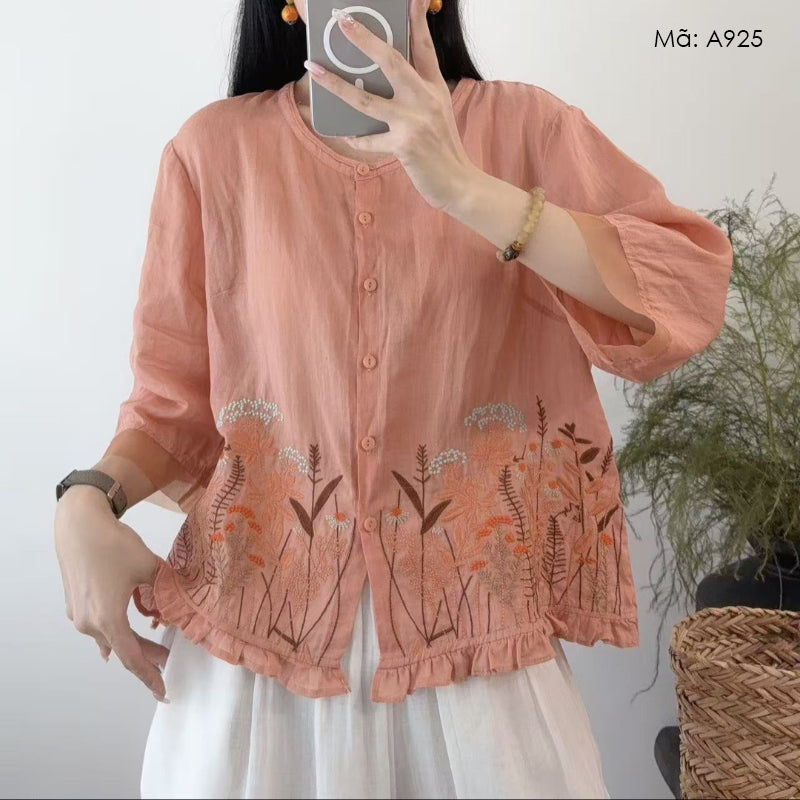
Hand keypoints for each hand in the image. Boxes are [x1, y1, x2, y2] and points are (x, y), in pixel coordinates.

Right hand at [54, 485, 170, 701]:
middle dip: (146, 657)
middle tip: (167, 659)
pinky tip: (122, 634)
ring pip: (111, 637)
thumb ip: (165, 590)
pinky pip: (99, 626)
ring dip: (132, 641)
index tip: (163, 691)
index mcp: (109, 619)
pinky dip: (116, 630)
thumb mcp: (149, 567)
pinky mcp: (75, 605)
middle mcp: (90, 623)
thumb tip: (178, 605)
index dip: (150, 676)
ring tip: (153, 643)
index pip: (132, 658)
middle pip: (123, 649)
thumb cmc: (114, 544)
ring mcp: (79, 615)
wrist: (80, 525)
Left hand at [303, 0, 478, 210]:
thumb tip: (380, 82)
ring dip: (335, 84)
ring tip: (314, 69)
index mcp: (434, 88)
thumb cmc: (443, 149)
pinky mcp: (405, 146)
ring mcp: (414, 122)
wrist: (459, 183)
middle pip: (390, 61)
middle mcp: (425, 99)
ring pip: (366, 99)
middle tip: (342, 20)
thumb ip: (417, 94)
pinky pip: (369, 140)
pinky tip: (344, 133)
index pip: (424, 46)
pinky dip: (355, 138)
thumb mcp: (437, 113)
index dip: (416, 19)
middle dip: (363, 39)